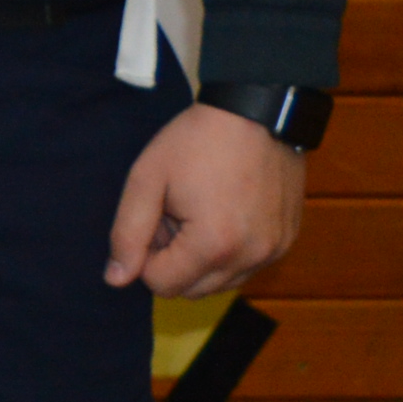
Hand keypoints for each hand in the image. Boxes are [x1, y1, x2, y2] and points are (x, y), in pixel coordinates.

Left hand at [106, 103, 306, 300]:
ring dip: (199, 259)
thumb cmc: (196, 141)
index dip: (145, 254)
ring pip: (219, 283)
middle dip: (172, 260)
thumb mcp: (146, 180)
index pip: (160, 284)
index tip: (155, 216)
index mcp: (214, 245)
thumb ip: (127, 234)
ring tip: (198, 210)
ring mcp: (275, 251)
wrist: (256, 111)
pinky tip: (223, 211)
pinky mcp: (287, 241)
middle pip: (191, 290)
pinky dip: (227, 252)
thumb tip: (115, 280)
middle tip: (175, 212)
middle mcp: (251, 257)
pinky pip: (245, 267)